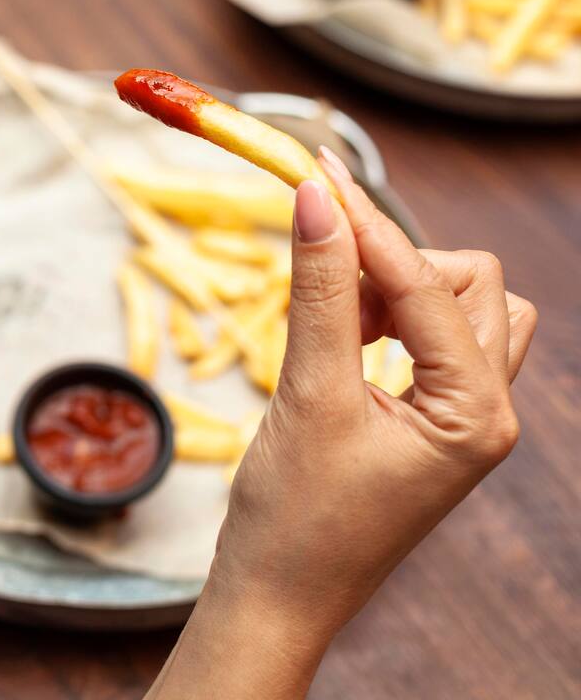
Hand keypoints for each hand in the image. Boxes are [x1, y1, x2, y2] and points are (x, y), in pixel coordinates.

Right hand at [150, 150, 535, 697]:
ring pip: (462, 309)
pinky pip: (432, 340)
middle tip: (318, 273)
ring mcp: (461, 416)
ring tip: (329, 313)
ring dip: (398, 289)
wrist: (277, 593)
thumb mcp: (306, 395)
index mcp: (476, 414)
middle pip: (471, 285)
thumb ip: (316, 292)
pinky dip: (388, 319)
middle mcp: (486, 410)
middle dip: (394, 264)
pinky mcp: (430, 420)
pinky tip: (337, 333)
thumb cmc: (295, 517)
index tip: (315, 171)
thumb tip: (317, 201)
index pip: (427, 285)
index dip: (367, 226)